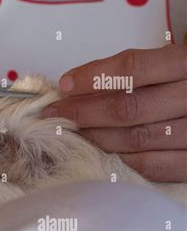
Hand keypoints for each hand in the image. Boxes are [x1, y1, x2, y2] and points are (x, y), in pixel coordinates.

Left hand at [43, 45, 186, 181]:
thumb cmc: (184, 83)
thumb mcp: (170, 64)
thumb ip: (133, 73)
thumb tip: (77, 88)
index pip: (132, 68)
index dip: (93, 77)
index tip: (65, 84)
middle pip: (127, 108)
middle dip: (83, 111)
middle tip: (56, 113)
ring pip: (135, 139)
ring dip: (95, 136)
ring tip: (71, 132)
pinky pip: (151, 165)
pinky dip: (119, 158)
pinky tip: (98, 151)